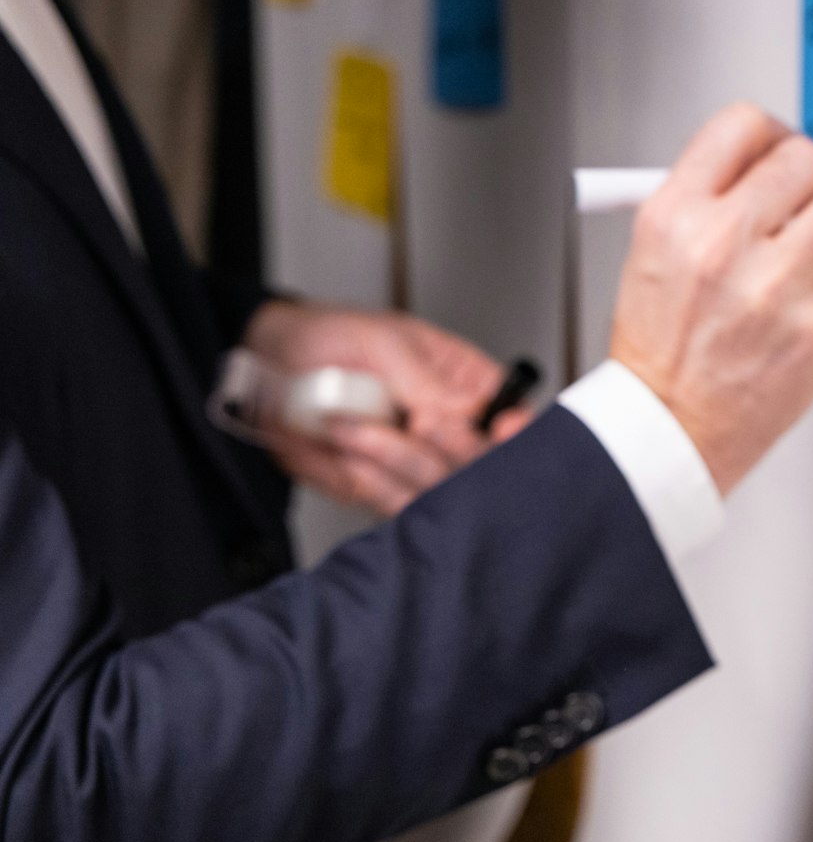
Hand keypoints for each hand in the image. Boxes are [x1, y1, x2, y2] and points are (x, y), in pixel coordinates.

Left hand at [243, 301, 532, 515]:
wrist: (269, 366)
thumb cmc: (331, 339)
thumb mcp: (385, 343)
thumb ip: (428, 382)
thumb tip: (469, 415)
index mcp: (464, 387)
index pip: (512, 418)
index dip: (514, 430)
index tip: (499, 429)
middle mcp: (447, 431)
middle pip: (480, 464)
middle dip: (449, 446)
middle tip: (416, 421)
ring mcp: (414, 464)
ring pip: (437, 490)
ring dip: (394, 457)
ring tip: (351, 424)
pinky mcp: (379, 489)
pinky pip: (389, 502)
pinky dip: (365, 476)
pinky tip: (342, 445)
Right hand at [609, 103, 812, 493]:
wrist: (669, 427)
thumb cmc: (664, 347)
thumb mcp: (654, 252)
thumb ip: (709, 200)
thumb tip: (775, 162)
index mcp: (675, 215)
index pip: (742, 127)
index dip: (773, 132)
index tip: (783, 150)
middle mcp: (724, 243)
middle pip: (804, 158)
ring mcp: (776, 287)